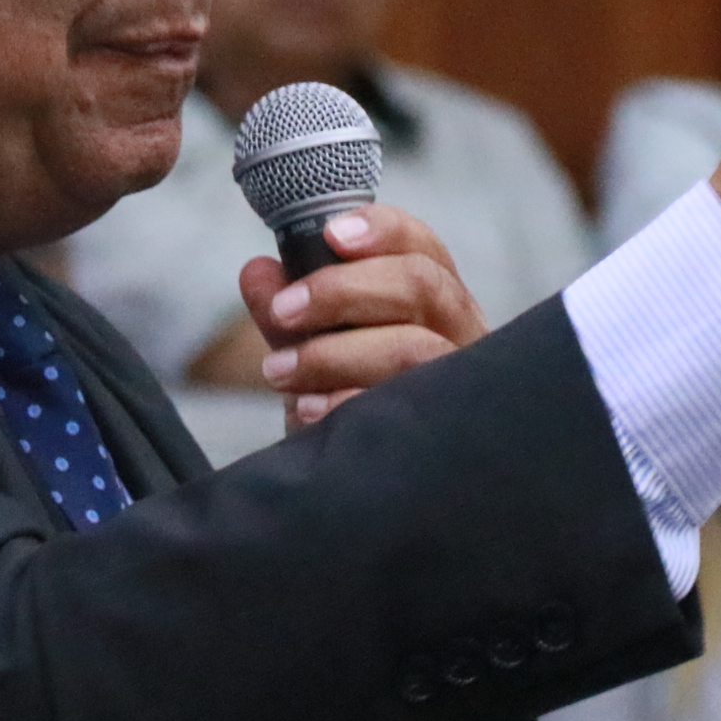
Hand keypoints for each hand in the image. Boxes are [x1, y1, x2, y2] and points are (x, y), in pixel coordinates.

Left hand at [235, 206, 486, 427]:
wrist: (369, 490)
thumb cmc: (350, 406)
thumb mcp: (315, 353)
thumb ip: (289, 314)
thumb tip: (257, 271)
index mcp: (436, 302)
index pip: (423, 248)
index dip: (383, 231)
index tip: (331, 234)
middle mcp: (462, 335)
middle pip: (420, 284)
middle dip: (341, 290)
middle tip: (282, 311)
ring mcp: (464, 387)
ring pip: (413, 348)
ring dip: (335, 353)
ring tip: (279, 370)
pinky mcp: (450, 434)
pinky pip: (406, 412)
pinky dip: (348, 404)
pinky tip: (308, 411)